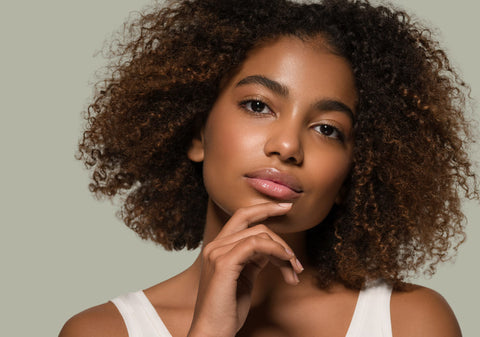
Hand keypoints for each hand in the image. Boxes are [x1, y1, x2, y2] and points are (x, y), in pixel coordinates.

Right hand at [187, 202, 303, 336]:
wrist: (212, 332)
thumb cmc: (228, 310)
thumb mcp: (244, 279)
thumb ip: (253, 260)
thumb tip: (271, 249)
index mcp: (218, 248)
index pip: (241, 216)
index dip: (264, 208)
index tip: (286, 207)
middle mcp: (215, 246)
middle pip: (254, 223)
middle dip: (281, 237)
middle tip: (296, 261)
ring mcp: (217, 253)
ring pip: (259, 234)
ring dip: (283, 251)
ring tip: (293, 272)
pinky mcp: (224, 263)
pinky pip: (257, 244)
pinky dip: (276, 250)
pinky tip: (286, 263)